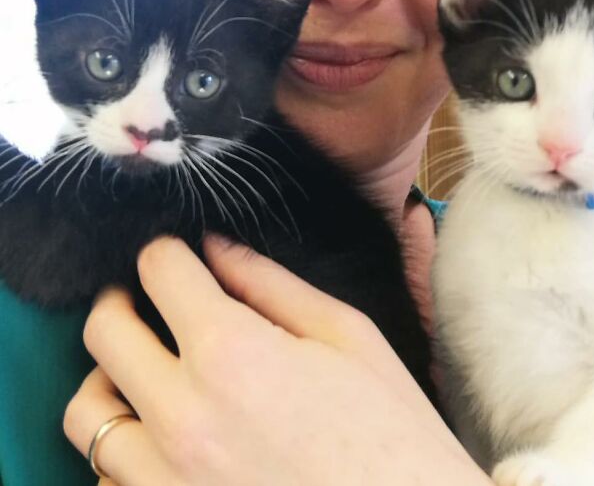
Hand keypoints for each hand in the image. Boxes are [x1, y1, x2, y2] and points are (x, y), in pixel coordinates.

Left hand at [64, 235, 490, 485]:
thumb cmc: (391, 431)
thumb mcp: (346, 335)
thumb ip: (271, 283)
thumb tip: (216, 247)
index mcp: (231, 353)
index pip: (161, 270)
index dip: (167, 249)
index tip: (178, 255)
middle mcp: (181, 416)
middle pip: (104, 332)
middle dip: (121, 300)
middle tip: (147, 301)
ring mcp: (164, 480)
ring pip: (86, 413)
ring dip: (109, 378)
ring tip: (145, 372)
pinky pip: (108, 477)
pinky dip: (127, 447)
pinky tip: (166, 437)